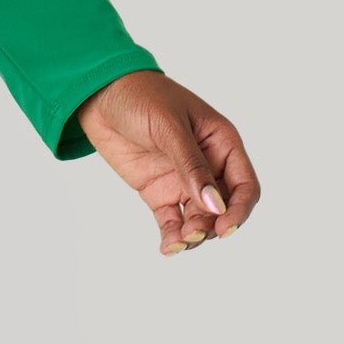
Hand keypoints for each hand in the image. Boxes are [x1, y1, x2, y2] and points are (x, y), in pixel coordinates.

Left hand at [73, 70, 260, 253]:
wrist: (99, 94)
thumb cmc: (142, 97)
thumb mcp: (170, 129)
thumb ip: (192, 167)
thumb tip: (215, 206)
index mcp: (222, 143)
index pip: (244, 185)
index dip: (239, 210)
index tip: (224, 228)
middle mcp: (208, 165)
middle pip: (223, 208)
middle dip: (212, 226)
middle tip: (192, 234)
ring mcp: (183, 181)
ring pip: (198, 219)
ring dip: (193, 235)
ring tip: (177, 242)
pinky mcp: (158, 192)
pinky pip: (171, 221)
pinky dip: (172, 236)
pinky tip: (167, 248)